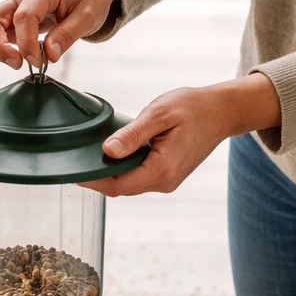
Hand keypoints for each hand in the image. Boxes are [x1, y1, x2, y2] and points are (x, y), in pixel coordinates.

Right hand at [0, 0, 118, 68]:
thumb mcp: (88, 16)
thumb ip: (67, 35)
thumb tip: (48, 56)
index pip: (24, 17)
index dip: (27, 43)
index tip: (37, 62)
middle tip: (18, 64)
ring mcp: (15, 2)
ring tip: (19, 63)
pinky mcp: (14, 13)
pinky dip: (6, 47)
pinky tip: (25, 55)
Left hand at [81, 74, 282, 196]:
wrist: (222, 112)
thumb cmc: (194, 107)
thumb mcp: (159, 113)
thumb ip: (132, 134)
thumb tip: (108, 151)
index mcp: (162, 169)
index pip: (117, 185)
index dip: (93, 180)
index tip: (73, 171)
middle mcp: (165, 182)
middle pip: (120, 188)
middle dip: (98, 178)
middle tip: (76, 162)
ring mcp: (167, 181)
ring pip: (129, 184)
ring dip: (111, 174)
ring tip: (90, 156)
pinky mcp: (167, 175)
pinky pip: (138, 178)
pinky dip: (124, 170)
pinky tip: (114, 155)